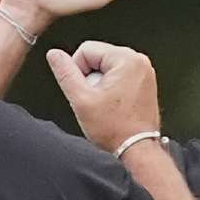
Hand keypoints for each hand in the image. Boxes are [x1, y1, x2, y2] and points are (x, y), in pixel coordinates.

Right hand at [46, 41, 160, 153]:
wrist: (137, 149)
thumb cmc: (116, 129)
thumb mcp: (81, 100)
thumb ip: (65, 73)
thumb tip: (54, 55)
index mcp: (126, 60)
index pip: (86, 49)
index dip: (78, 71)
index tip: (86, 91)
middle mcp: (139, 62)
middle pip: (97, 57)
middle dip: (90, 78)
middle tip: (96, 100)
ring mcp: (144, 72)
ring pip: (106, 68)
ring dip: (100, 85)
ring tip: (106, 104)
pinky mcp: (145, 82)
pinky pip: (119, 76)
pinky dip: (111, 89)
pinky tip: (114, 106)